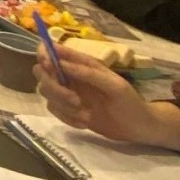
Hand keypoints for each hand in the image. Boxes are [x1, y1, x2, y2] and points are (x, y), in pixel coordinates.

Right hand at [35, 56, 179, 152]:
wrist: (137, 128)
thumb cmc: (130, 102)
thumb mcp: (114, 86)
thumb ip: (88, 73)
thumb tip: (61, 64)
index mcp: (82, 63)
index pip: (52, 50)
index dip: (44, 55)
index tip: (49, 67)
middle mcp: (70, 75)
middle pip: (41, 73)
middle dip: (54, 87)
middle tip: (74, 100)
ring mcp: (67, 92)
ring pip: (45, 93)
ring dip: (62, 105)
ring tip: (85, 115)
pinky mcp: (67, 109)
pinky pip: (53, 110)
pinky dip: (66, 118)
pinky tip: (84, 123)